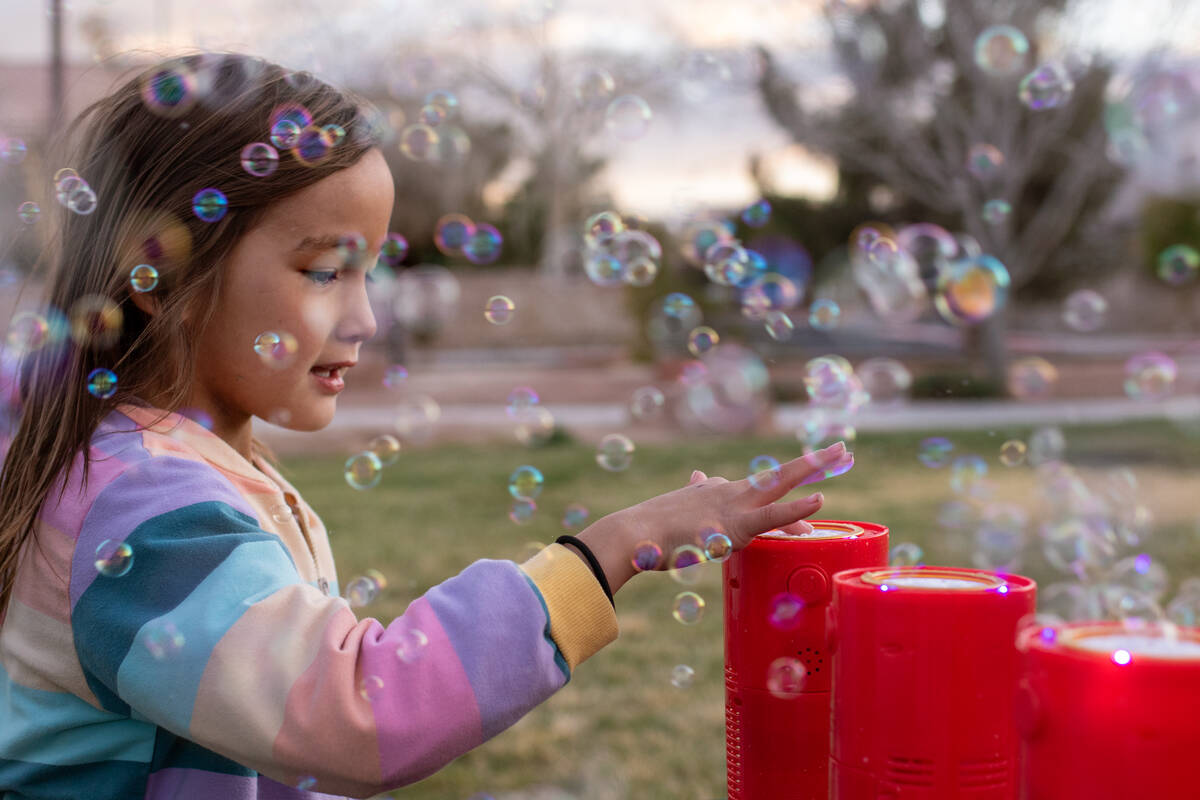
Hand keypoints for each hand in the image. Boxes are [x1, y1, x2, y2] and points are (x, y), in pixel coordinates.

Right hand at [571, 442, 853, 595]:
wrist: (633, 534)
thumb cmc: (649, 530)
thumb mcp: (675, 509)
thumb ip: (692, 493)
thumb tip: (698, 475)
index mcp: (716, 491)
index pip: (757, 490)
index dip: (784, 492)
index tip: (806, 493)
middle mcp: (729, 492)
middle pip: (779, 474)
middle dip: (811, 461)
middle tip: (841, 448)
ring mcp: (733, 506)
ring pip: (781, 483)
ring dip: (813, 467)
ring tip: (841, 453)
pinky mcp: (734, 526)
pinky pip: (772, 515)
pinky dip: (797, 507)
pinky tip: (820, 499)